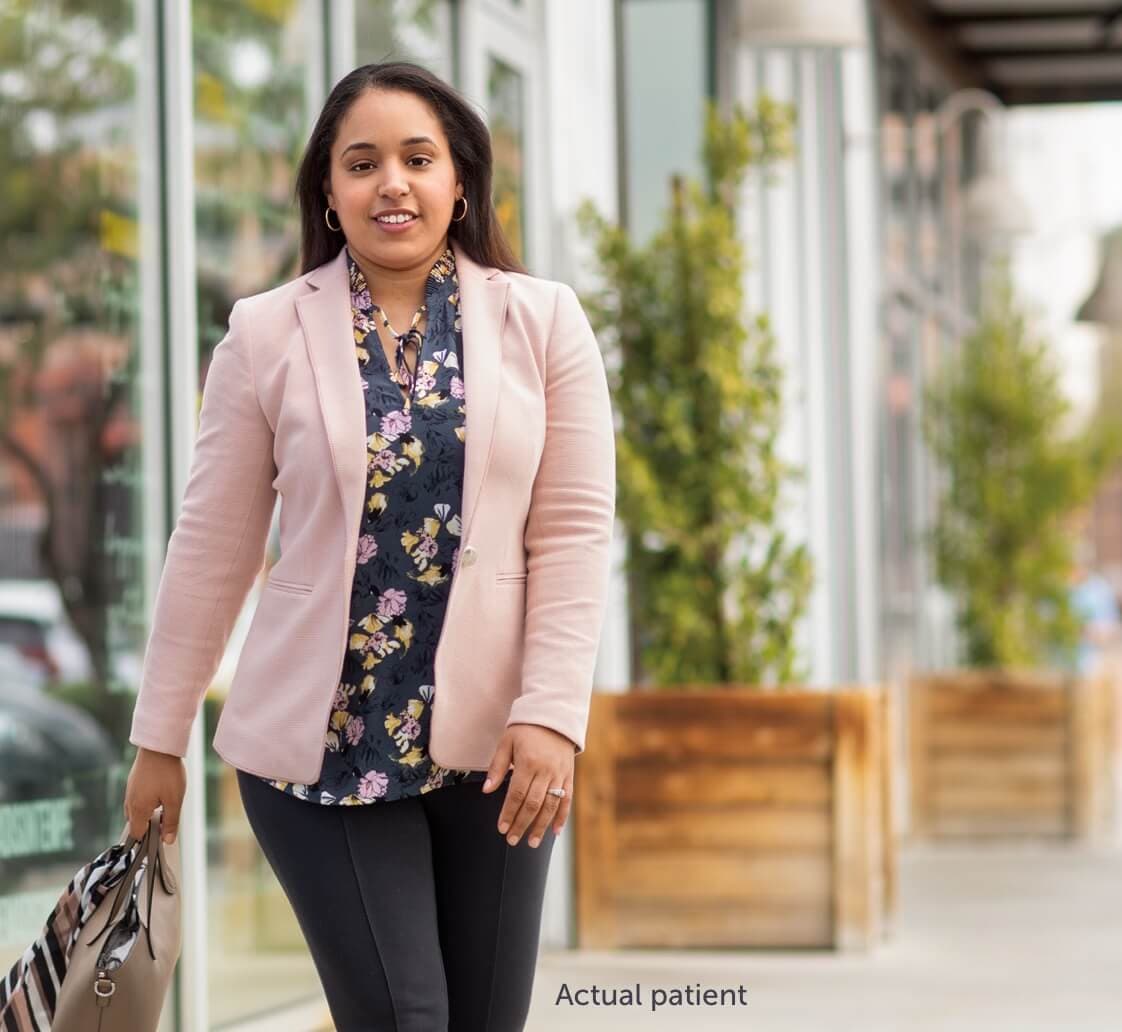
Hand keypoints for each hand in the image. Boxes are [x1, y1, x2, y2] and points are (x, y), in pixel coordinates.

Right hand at [124, 747, 186, 843]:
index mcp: (137, 810)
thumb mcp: (174, 800)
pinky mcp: (133, 781)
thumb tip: (167, 841)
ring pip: (136, 810)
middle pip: (135, 823)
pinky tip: (159, 794)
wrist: (158, 746)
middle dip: (148, 826)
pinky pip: (137, 798)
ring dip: (147, 813)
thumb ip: (171, 822)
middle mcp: (129, 801)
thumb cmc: (167, 773)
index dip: (147, 840)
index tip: (159, 838)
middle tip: (165, 822)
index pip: (136, 834)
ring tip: (164, 806)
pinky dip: (146, 802)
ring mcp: (130, 790)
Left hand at [482, 723, 574, 846]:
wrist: (554, 714)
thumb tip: (487, 790)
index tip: (502, 828)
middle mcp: (546, 770)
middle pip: (534, 804)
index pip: (517, 794)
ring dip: (541, 826)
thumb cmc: (527, 728)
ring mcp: (560, 774)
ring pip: (551, 806)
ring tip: (531, 842)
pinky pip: (567, 800)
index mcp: (528, 762)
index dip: (509, 813)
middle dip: (522, 824)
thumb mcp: (506, 742)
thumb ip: (497, 767)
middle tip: (512, 840)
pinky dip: (562, 817)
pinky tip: (555, 832)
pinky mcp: (569, 775)